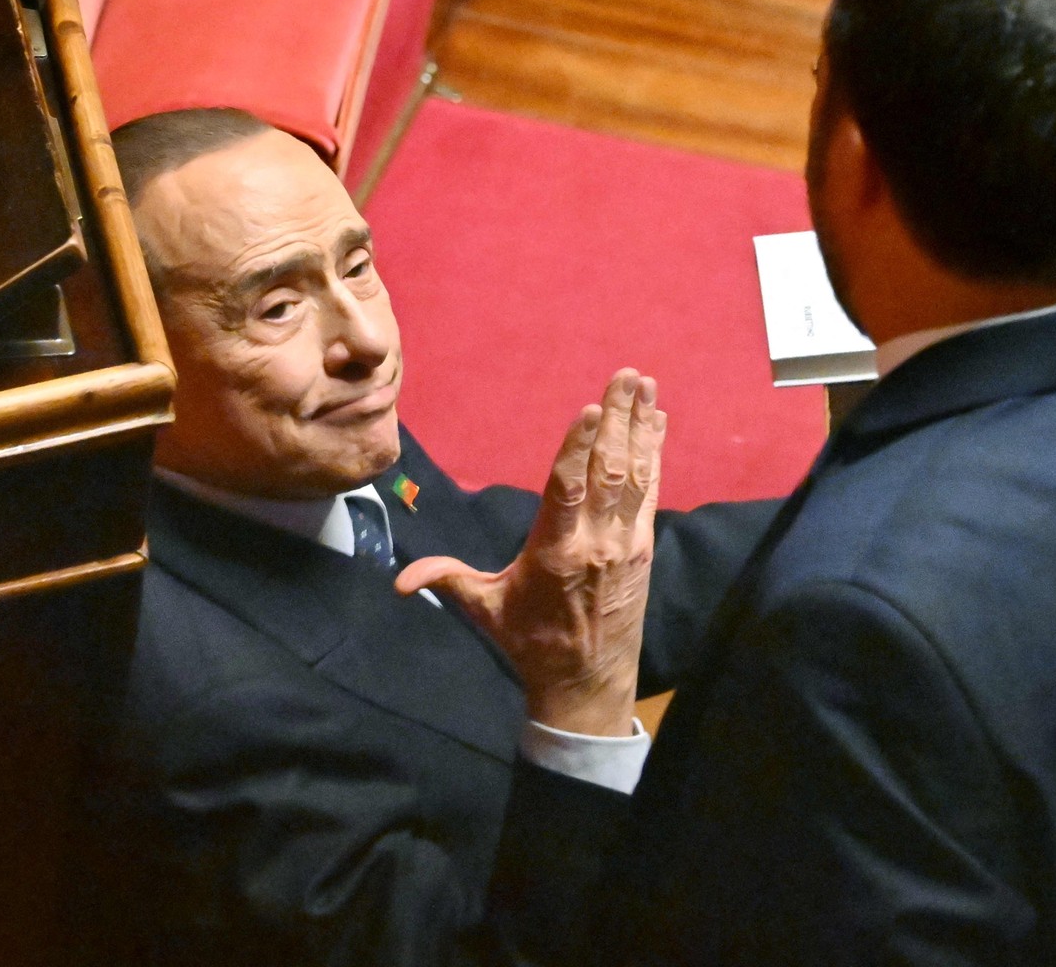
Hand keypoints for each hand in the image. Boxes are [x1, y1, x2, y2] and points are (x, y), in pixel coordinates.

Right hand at [396, 369, 664, 735]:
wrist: (588, 681)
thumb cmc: (531, 642)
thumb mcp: (486, 610)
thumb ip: (448, 581)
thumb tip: (399, 581)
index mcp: (555, 552)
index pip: (568, 490)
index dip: (579, 448)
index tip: (590, 408)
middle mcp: (597, 542)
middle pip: (609, 471)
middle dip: (618, 419)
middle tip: (627, 374)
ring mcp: (626, 543)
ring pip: (635, 475)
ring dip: (641, 427)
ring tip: (647, 385)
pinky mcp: (644, 547)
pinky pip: (649, 491)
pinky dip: (654, 454)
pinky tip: (657, 423)